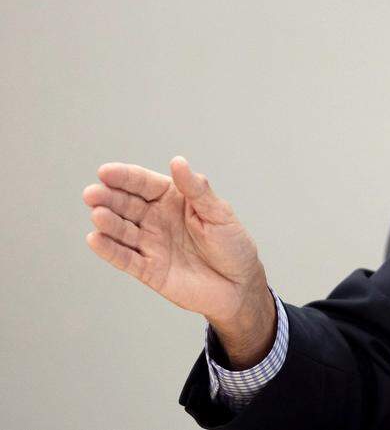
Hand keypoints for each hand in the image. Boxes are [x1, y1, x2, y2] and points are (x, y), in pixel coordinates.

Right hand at [83, 157, 272, 341]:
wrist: (239, 285)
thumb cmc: (233, 245)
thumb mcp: (219, 213)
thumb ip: (197, 190)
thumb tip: (178, 162)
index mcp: (174, 200)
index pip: (144, 184)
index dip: (125, 177)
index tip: (106, 172)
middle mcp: (157, 219)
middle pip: (127, 205)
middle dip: (108, 198)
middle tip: (92, 193)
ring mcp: (151, 244)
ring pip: (122, 230)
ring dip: (108, 222)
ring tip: (98, 214)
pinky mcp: (148, 270)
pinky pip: (125, 258)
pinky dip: (109, 250)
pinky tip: (95, 239)